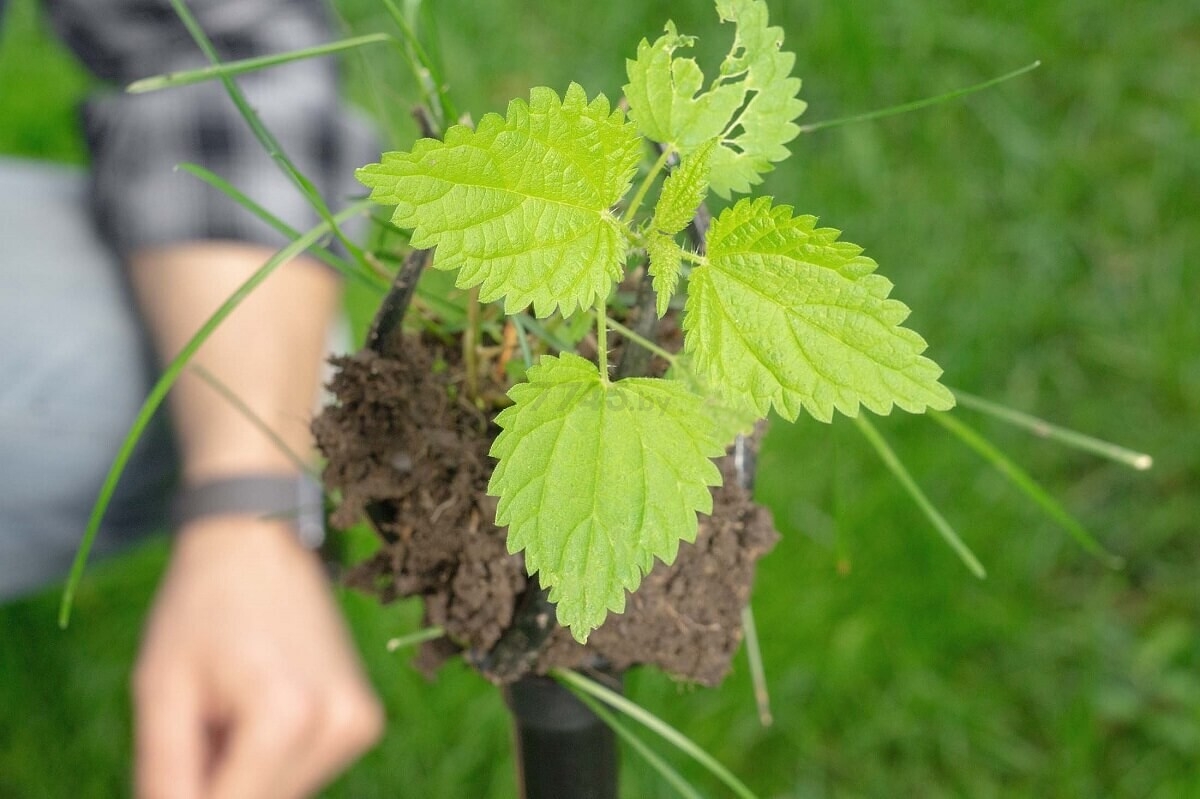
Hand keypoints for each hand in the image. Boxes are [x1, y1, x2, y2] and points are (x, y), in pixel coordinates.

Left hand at [133, 516, 382, 798]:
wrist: (259, 540)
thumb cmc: (202, 607)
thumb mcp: (161, 689)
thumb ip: (164, 775)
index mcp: (287, 715)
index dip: (187, 797)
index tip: (181, 753)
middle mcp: (339, 724)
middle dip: (218, 782)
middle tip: (201, 722)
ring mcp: (360, 724)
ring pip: (283, 795)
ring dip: (245, 774)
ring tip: (228, 708)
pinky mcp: (366, 721)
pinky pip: (306, 772)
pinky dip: (272, 759)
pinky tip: (258, 706)